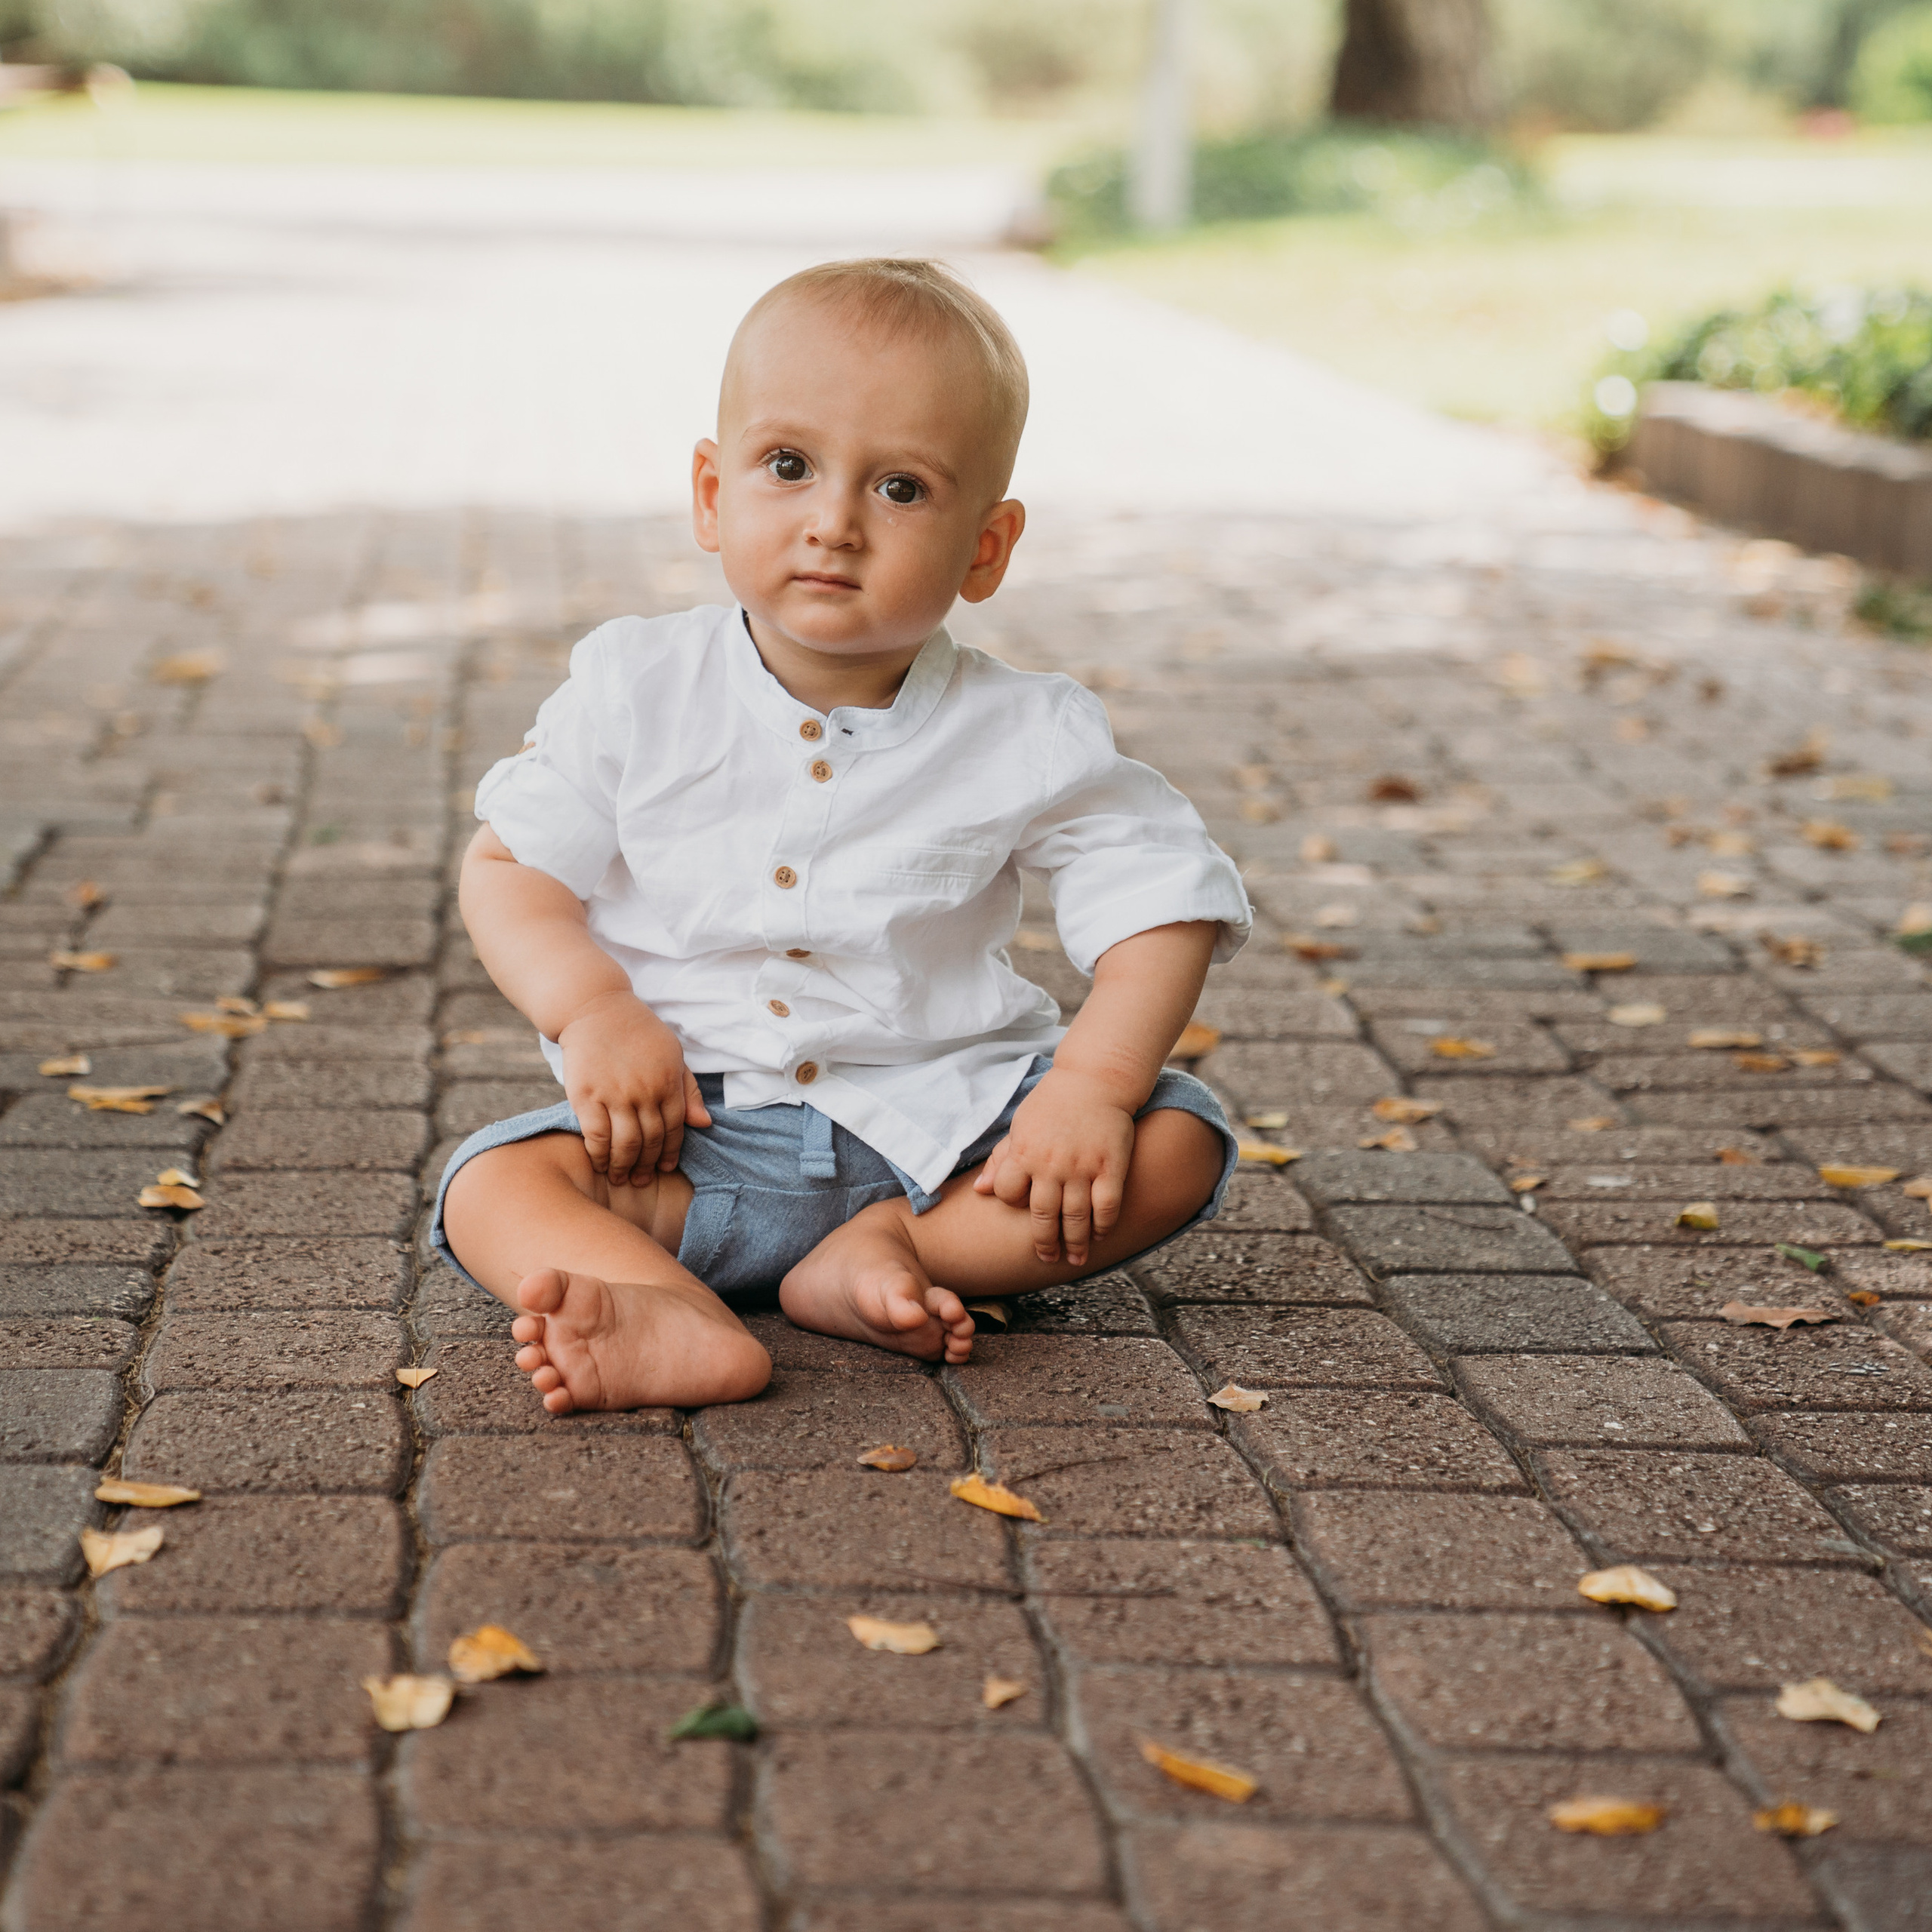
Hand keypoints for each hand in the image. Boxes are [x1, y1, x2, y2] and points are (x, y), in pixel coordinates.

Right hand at [556, 990, 710, 1187]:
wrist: (595, 1010)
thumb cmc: (638, 1032)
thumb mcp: (673, 1054)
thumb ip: (688, 1090)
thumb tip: (704, 1124)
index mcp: (669, 1082)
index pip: (675, 1129)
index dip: (671, 1153)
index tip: (666, 1169)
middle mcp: (645, 1092)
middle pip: (651, 1141)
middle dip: (648, 1166)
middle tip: (642, 1181)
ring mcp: (616, 1095)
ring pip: (625, 1144)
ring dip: (624, 1167)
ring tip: (621, 1179)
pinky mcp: (587, 1096)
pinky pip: (597, 1136)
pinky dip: (600, 1155)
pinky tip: (600, 1164)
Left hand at [972, 1068, 1134, 1267]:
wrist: (1094, 1079)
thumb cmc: (1052, 1103)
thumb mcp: (1020, 1126)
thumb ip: (1000, 1159)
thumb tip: (980, 1191)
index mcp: (1024, 1153)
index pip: (1007, 1194)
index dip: (1013, 1203)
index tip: (1024, 1206)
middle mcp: (1051, 1164)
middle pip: (1042, 1215)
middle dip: (1044, 1242)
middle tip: (1048, 1258)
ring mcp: (1083, 1167)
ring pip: (1075, 1217)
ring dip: (1074, 1243)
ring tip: (1075, 1258)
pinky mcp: (1111, 1166)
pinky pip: (1107, 1206)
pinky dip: (1104, 1225)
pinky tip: (1100, 1235)